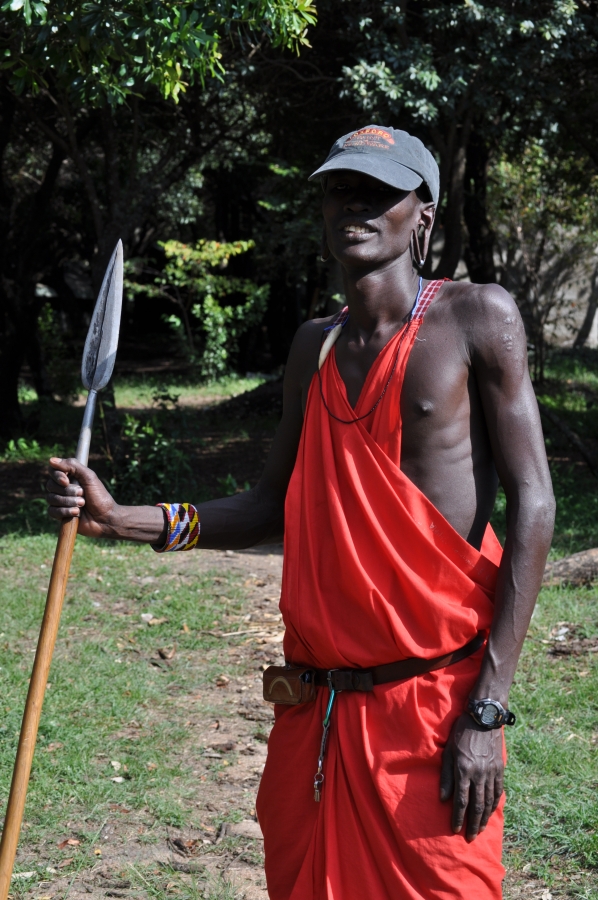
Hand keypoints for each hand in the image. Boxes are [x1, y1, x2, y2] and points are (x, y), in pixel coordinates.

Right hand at [46, 457, 118, 538]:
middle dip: (68, 491)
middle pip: (51, 485)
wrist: (105, 518)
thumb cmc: (100, 497)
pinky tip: (76, 513)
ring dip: (69, 502)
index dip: (57, 476)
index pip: (53, 471)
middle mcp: (63, 488)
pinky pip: (52, 511)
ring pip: (51, 498)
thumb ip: (72, 466)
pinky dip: (65, 511)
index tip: (66, 481)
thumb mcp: (89, 477)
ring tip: (82, 504)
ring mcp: (60, 501)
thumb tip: (51, 460)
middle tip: (83, 494)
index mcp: (70, 477)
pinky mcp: (60, 515)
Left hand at [440, 712, 503, 841]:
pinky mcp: (500, 769)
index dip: (458, 817)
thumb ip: (446, 776)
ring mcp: (491, 772)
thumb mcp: (448, 751)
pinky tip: (491, 812)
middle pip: (477, 806)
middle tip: (470, 838)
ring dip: (484, 818)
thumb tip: (443, 799)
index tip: (455, 829)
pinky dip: (494, 805)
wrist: (483, 718)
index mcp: (464, 770)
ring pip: (489, 801)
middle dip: (473, 824)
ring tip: (480, 829)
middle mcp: (479, 774)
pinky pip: (498, 792)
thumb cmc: (461, 733)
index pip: (461, 801)